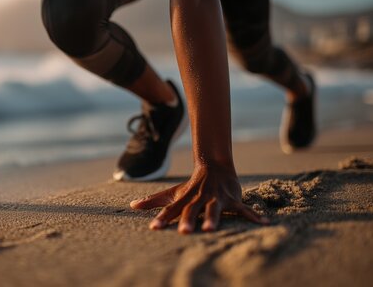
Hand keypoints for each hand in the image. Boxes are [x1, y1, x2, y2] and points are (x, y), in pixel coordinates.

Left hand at [130, 164, 268, 232]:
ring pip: (214, 209)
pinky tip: (265, 224)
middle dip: (188, 220)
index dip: (162, 217)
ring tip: (209, 229)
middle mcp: (199, 198)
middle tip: (183, 232)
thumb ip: (153, 201)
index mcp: (185, 198)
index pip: (171, 209)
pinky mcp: (232, 200)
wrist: (214, 166)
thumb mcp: (172, 192)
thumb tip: (132, 206)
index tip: (153, 227)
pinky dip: (255, 216)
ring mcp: (216, 198)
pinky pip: (245, 210)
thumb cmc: (191, 185)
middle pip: (192, 210)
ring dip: (212, 218)